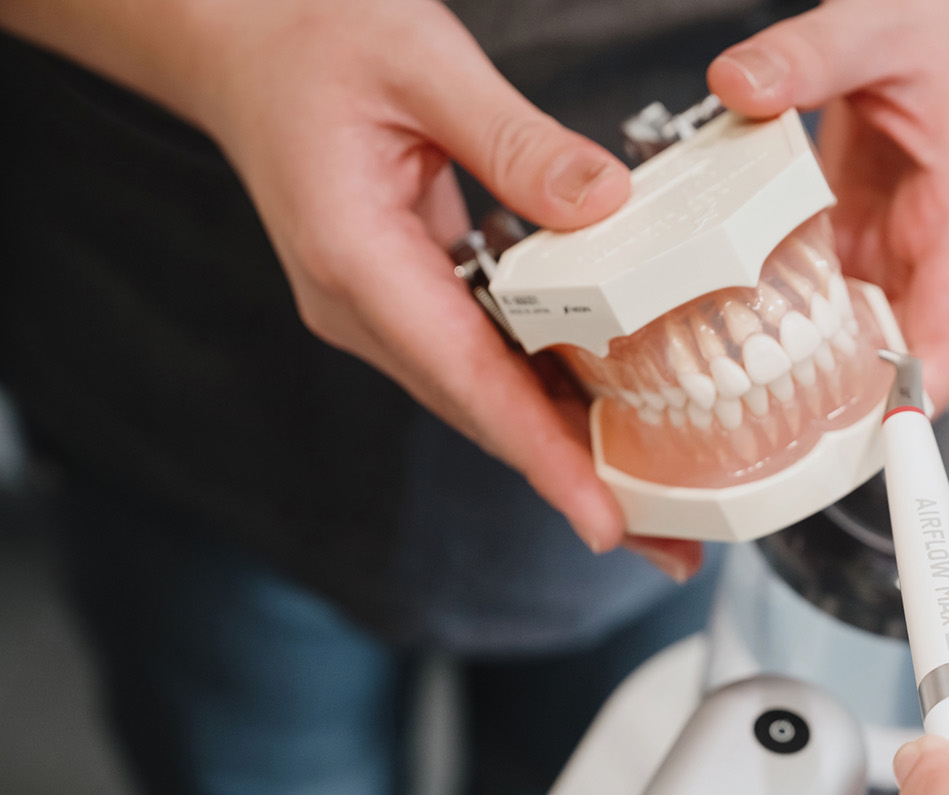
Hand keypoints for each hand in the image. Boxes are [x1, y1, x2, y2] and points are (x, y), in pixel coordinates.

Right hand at [163, 0, 683, 562]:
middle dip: (578, 483)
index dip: (544, 458)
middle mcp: (365, 310)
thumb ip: (515, 140)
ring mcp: (381, 315)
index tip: (603, 521)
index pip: (469, 384)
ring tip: (659, 504)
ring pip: (490, 400)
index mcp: (358, 263)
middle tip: (668, 545)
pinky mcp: (405, 303)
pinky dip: (547, 393)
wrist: (235, 39)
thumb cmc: (309, 38)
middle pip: (488, 418)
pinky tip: (613, 414)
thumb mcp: (419, 61)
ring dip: (571, 450)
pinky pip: (485, 363)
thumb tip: (606, 207)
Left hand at [708, 0, 948, 408]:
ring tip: (734, 386)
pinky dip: (789, 309)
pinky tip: (733, 320)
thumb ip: (812, 53)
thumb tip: (742, 86)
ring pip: (863, 330)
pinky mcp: (871, 227)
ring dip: (809, 361)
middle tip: (765, 425)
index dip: (919, 399)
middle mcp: (943, 243)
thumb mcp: (884, 19)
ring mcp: (905, 242)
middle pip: (906, 355)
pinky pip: (832, 287)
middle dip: (846, 400)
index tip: (871, 437)